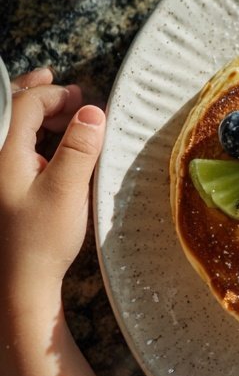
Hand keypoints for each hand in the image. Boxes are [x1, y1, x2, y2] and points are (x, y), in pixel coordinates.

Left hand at [0, 69, 105, 292]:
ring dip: (34, 115)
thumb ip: (80, 148)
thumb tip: (93, 112)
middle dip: (37, 95)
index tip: (81, 99)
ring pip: (7, 128)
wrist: (18, 284)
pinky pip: (9, 147)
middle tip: (68, 92)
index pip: (23, 105)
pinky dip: (28, 135)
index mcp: (1, 154)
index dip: (54, 95)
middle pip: (8, 110)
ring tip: (62, 113)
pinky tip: (45, 141)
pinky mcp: (0, 187)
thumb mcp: (68, 191)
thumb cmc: (40, 241)